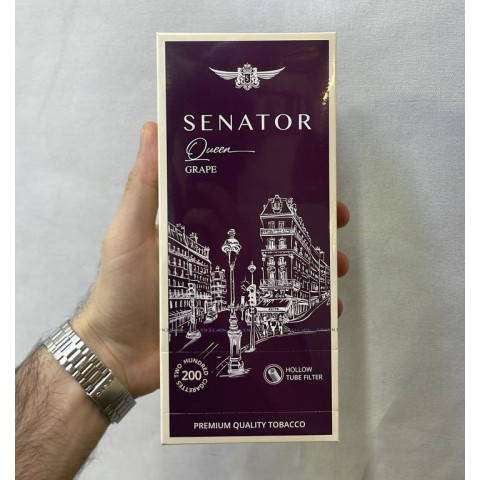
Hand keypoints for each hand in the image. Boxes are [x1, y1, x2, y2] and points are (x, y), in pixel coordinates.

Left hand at [72, 122, 349, 397]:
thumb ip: (144, 185)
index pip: (246, 201)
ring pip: (282, 272)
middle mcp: (223, 254)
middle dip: (308, 225)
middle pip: (273, 235)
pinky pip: (276, 312)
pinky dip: (303, 311)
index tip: (308, 177)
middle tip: (336, 220)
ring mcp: (234, 289)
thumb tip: (153, 126)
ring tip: (336, 268)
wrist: (119, 353)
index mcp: (202, 228)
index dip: (276, 188)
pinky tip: (325, 310)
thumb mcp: (130, 231)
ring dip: (314, 267)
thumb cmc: (122, 287)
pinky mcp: (238, 321)